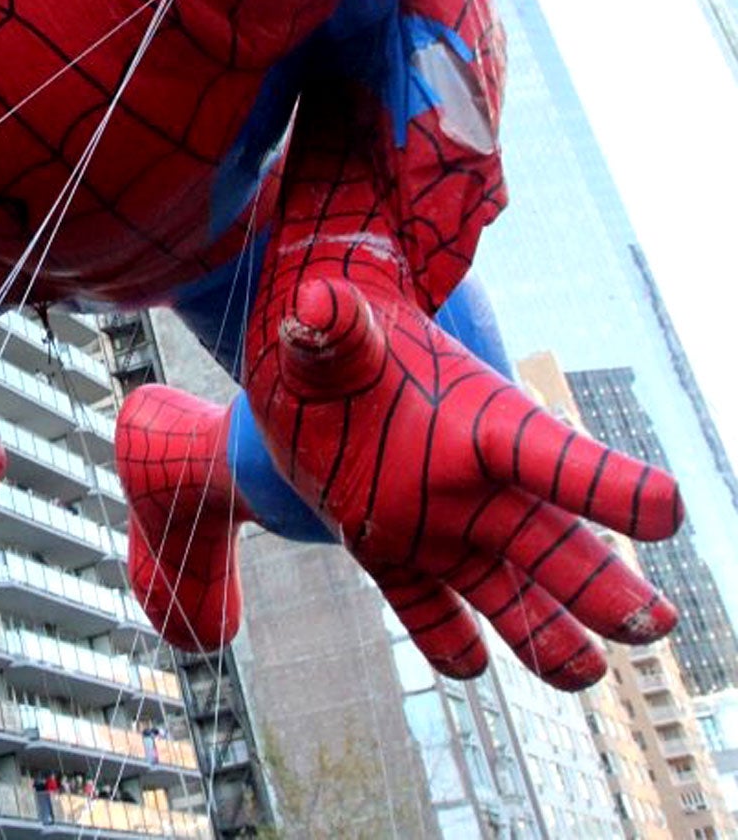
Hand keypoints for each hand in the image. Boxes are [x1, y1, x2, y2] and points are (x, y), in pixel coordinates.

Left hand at [245, 267, 681, 688]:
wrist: (312, 371)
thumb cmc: (339, 343)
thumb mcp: (331, 336)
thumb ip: (332, 326)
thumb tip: (312, 304)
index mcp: (479, 423)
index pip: (551, 453)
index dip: (605, 482)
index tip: (665, 508)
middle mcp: (471, 484)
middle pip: (551, 542)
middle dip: (602, 585)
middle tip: (656, 625)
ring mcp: (435, 525)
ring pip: (504, 590)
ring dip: (545, 633)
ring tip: (587, 674)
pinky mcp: (388, 553)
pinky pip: (425, 607)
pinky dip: (443, 637)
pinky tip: (464, 665)